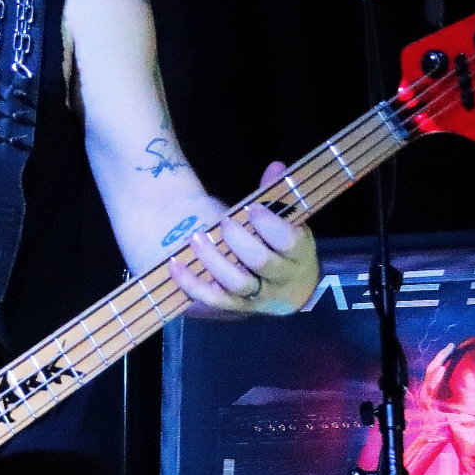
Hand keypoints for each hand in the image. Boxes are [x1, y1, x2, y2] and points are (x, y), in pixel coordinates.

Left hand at [164, 161, 317, 314]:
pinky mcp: (235, 308)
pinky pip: (213, 299)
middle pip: (261, 263)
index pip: (289, 242)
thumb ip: (278, 196)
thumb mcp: (289, 223)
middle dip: (240, 241)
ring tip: (196, 238)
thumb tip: (275, 166)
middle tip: (223, 222)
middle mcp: (281, 280)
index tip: (251, 208)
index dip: (270, 226)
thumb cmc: (285, 248)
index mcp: (299, 255)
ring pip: (236, 283)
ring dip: (214, 261)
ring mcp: (257, 297)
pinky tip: (175, 265)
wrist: (289, 289)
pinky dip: (192, 284)